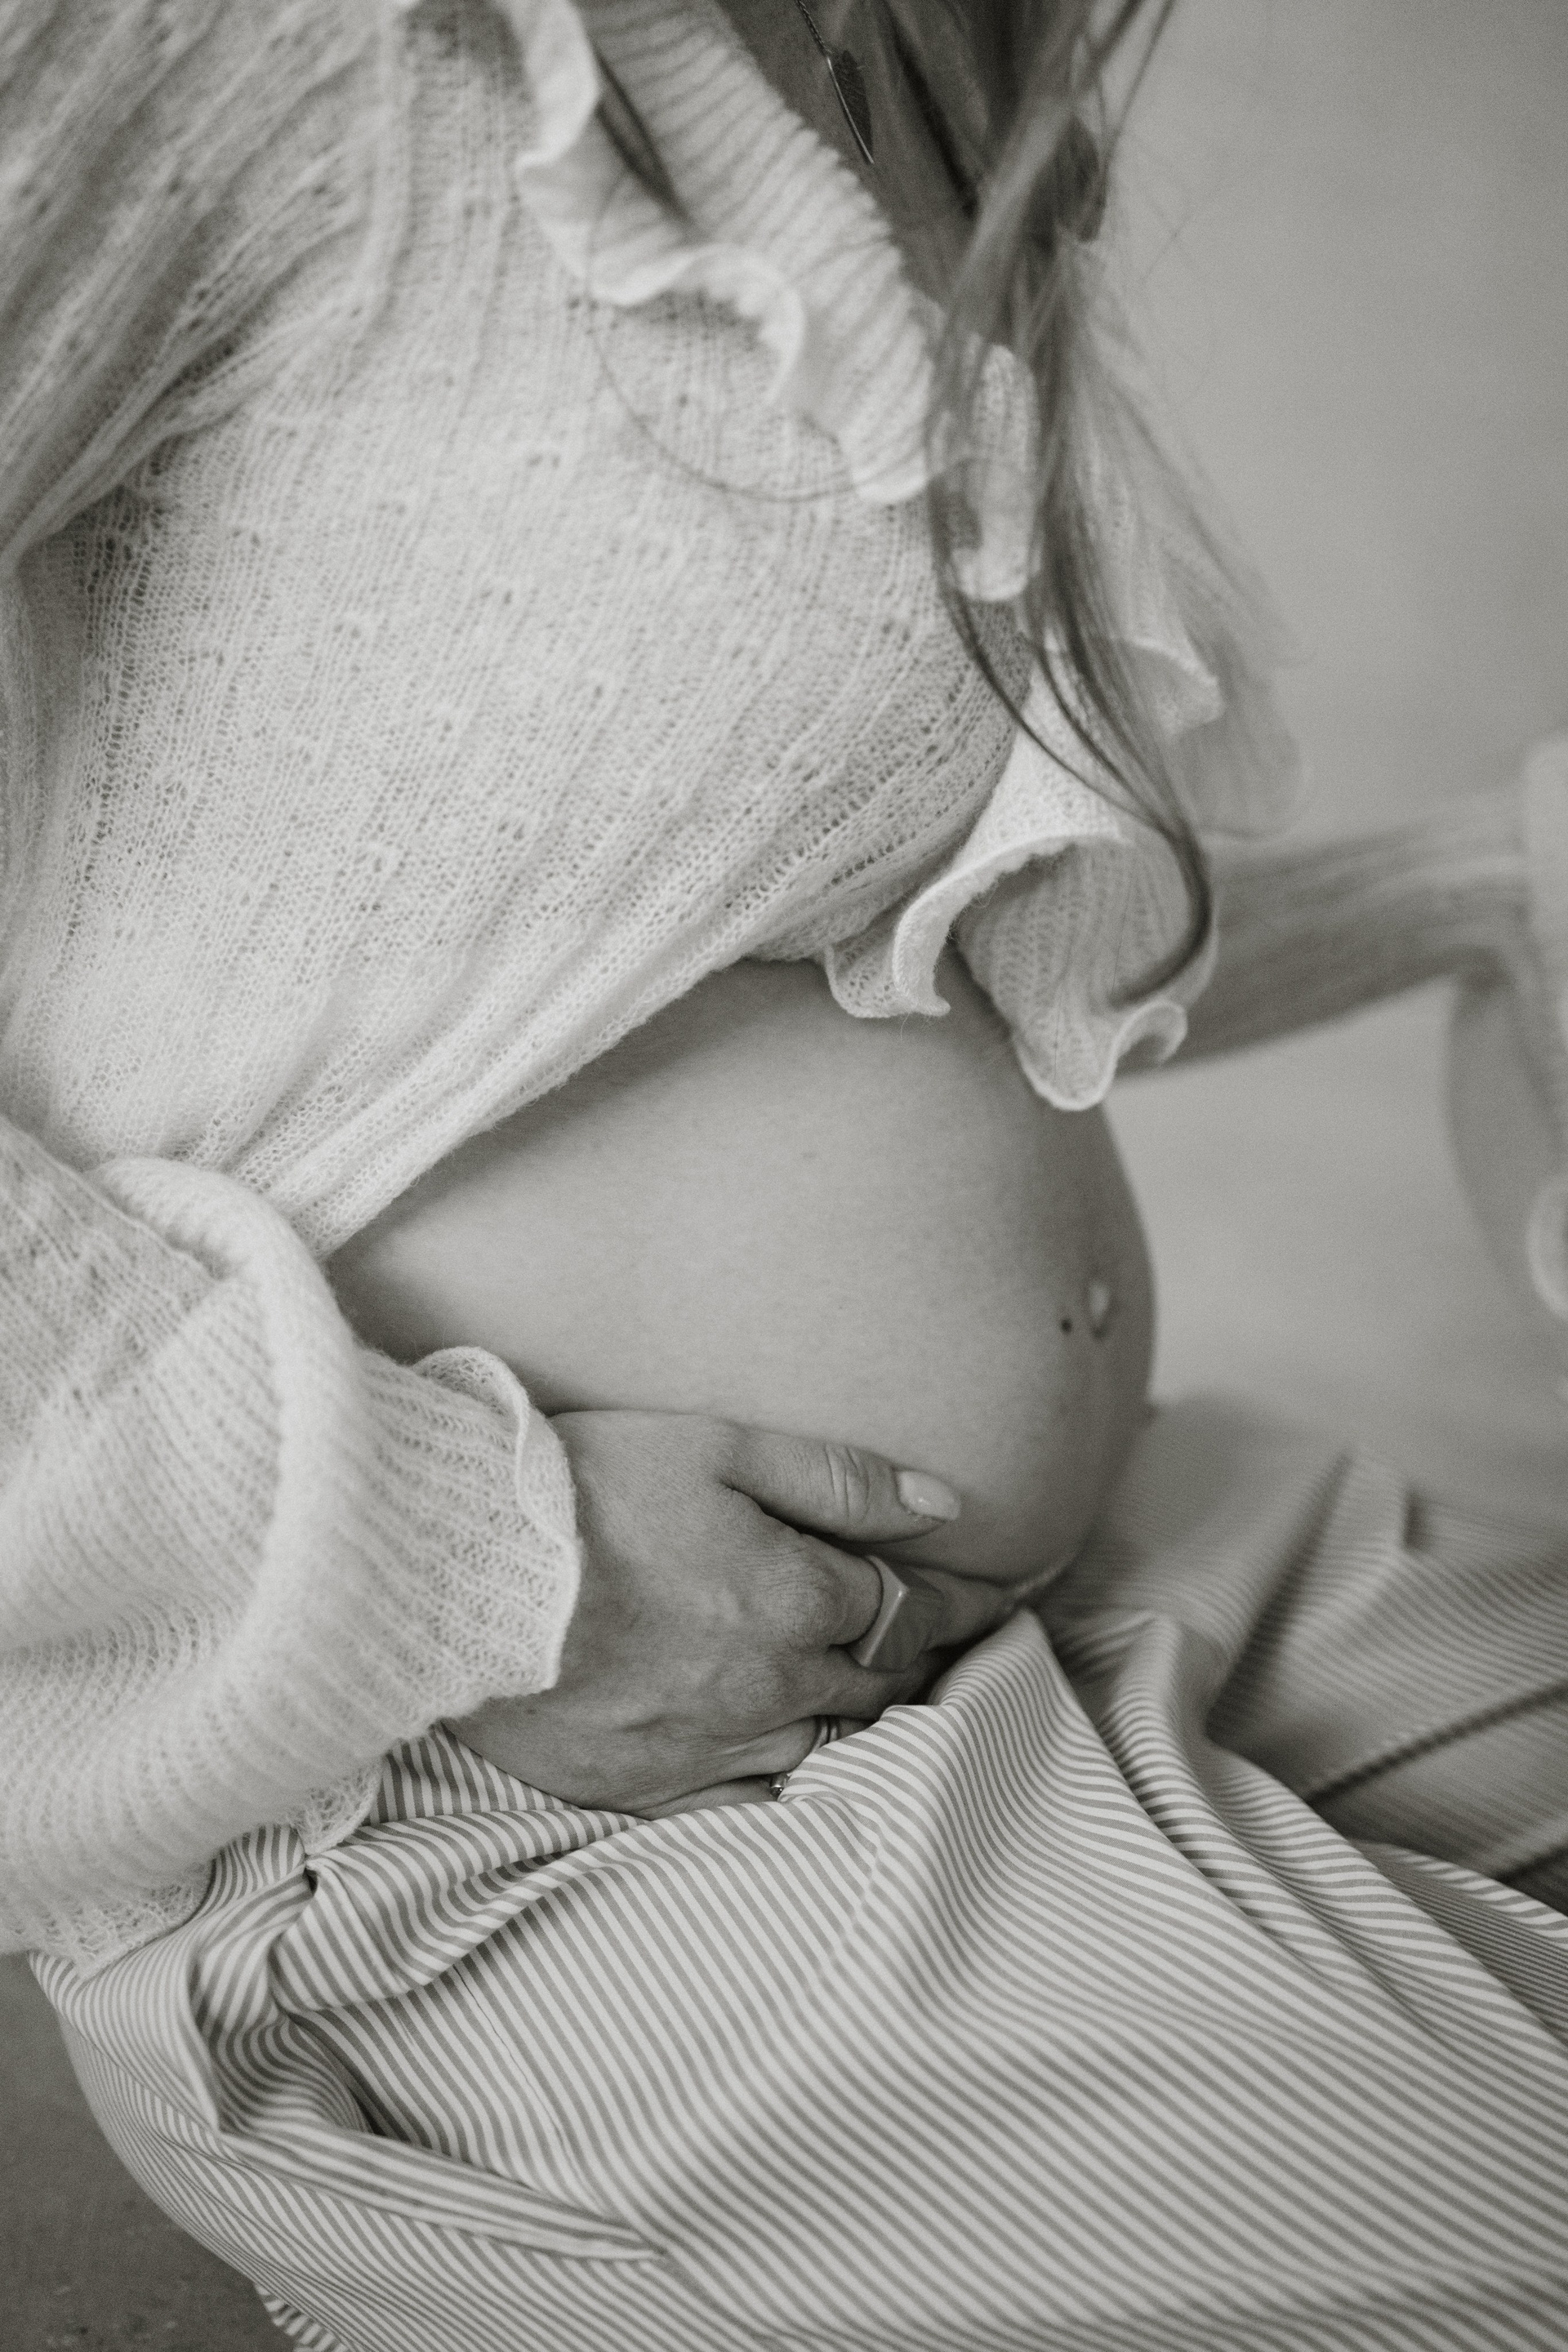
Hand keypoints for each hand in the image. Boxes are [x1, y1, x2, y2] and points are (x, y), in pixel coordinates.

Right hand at [450, 1409, 1014, 1813]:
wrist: (447, 1574)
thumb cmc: (579, 1490)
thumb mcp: (718, 1446)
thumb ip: (840, 1481)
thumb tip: (946, 1510)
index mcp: (798, 1599)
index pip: (913, 1608)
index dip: (963, 1603)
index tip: (1001, 1601)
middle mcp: (770, 1687)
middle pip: (875, 1685)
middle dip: (917, 1663)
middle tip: (944, 1649)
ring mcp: (707, 1749)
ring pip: (817, 1747)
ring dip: (846, 1720)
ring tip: (862, 1698)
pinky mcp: (644, 1790)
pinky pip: (742, 1802)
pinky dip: (772, 1779)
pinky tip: (775, 1760)